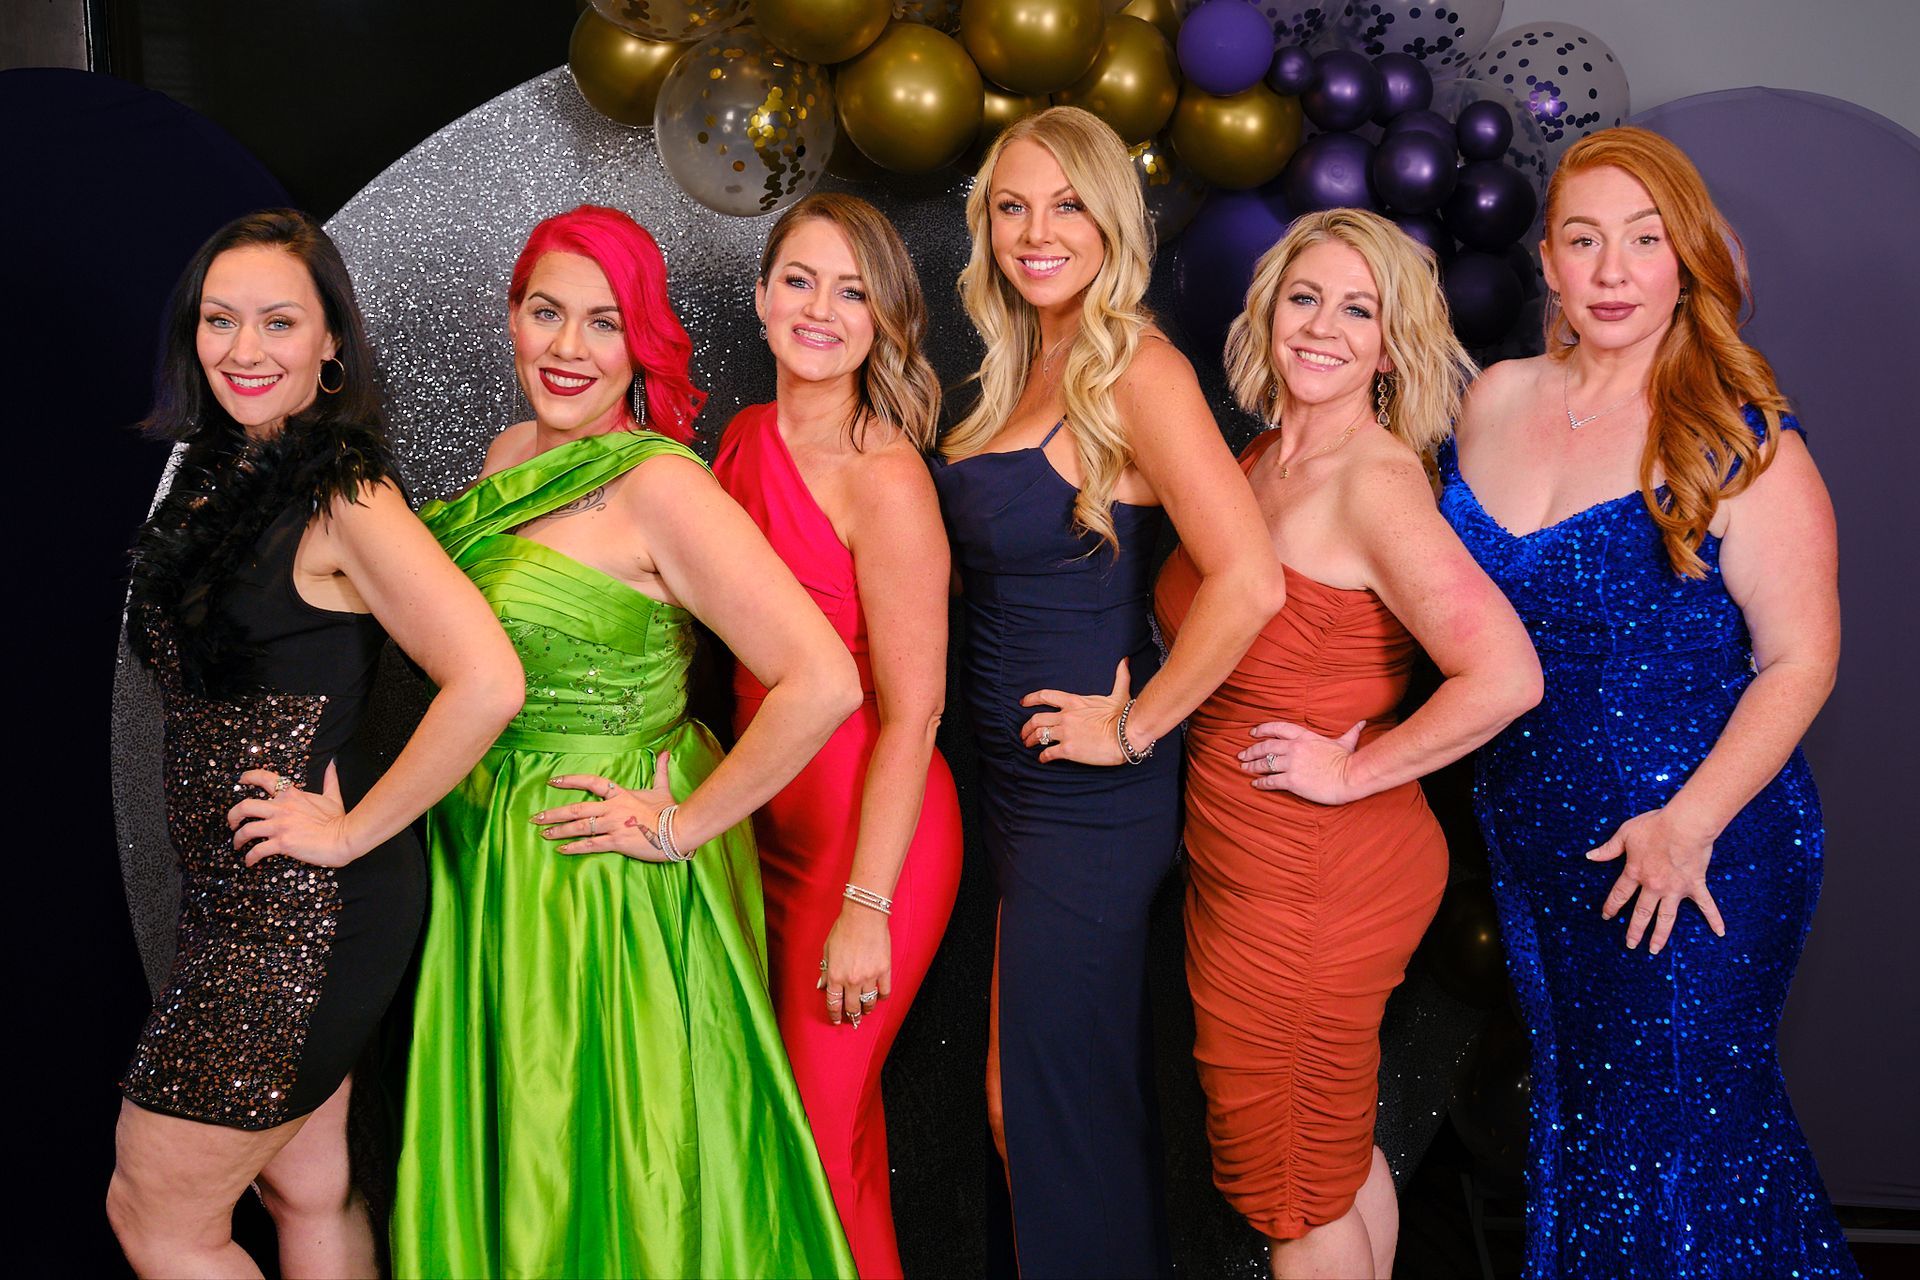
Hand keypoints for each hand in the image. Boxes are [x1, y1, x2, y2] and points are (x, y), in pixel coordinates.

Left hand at [228, 764, 357, 867]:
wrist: (344, 838)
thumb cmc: (339, 819)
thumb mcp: (332, 797)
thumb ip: (329, 780)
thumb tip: (332, 763)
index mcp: (291, 795)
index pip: (264, 779)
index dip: (249, 777)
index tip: (241, 780)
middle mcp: (281, 808)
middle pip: (245, 806)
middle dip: (233, 815)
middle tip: (232, 822)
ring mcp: (280, 826)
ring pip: (246, 829)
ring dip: (238, 838)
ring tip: (237, 844)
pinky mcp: (282, 843)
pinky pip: (257, 850)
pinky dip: (250, 857)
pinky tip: (250, 861)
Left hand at [534, 751, 679, 862]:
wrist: (678, 829)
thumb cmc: (669, 810)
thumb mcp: (662, 788)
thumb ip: (660, 771)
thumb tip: (665, 753)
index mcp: (620, 794)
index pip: (592, 782)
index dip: (571, 780)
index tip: (553, 781)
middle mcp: (612, 808)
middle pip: (577, 809)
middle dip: (554, 813)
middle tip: (536, 818)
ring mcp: (613, 825)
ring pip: (579, 827)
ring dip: (559, 831)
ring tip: (543, 834)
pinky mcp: (616, 842)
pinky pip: (590, 844)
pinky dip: (574, 847)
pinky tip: (561, 850)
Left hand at [818, 901, 891, 1027]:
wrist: (864, 916)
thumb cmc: (844, 929)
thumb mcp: (827, 950)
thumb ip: (825, 970)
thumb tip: (822, 985)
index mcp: (836, 975)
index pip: (834, 1003)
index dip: (834, 1014)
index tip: (836, 1019)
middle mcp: (852, 980)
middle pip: (852, 1007)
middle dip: (851, 1015)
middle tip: (852, 1017)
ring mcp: (869, 976)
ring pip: (868, 1002)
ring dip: (866, 1009)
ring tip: (865, 1010)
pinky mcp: (884, 970)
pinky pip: (884, 991)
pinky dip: (881, 997)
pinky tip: (879, 997)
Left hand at [1019, 658, 1133, 766]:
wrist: (1126, 736)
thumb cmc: (1123, 716)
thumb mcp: (1119, 693)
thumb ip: (1120, 677)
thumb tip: (1125, 661)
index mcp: (1074, 702)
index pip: (1045, 696)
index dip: (1031, 699)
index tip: (1023, 702)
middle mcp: (1066, 716)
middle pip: (1036, 719)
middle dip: (1026, 727)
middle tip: (1024, 733)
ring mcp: (1066, 733)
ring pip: (1038, 735)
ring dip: (1030, 740)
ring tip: (1028, 745)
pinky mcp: (1069, 749)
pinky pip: (1048, 753)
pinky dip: (1043, 756)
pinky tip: (1042, 759)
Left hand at [1238, 720, 1364, 803]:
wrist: (1350, 776)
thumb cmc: (1348, 760)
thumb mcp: (1345, 742)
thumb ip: (1350, 732)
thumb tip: (1362, 723)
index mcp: (1304, 736)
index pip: (1277, 728)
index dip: (1262, 730)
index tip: (1253, 733)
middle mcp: (1294, 748)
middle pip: (1266, 746)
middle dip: (1252, 750)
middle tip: (1242, 755)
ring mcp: (1291, 764)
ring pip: (1265, 763)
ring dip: (1252, 766)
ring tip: (1244, 769)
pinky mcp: (1292, 780)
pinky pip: (1270, 781)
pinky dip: (1261, 782)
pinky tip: (1255, 784)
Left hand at [1586, 808, 1726, 953]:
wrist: (1684, 825)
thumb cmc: (1654, 826)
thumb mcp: (1625, 834)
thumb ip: (1608, 848)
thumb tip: (1590, 856)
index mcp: (1635, 873)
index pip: (1620, 894)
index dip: (1611, 906)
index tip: (1606, 916)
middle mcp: (1654, 886)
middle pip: (1641, 913)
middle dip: (1634, 930)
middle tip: (1630, 945)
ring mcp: (1675, 889)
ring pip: (1666, 918)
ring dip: (1660, 935)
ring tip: (1654, 949)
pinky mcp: (1695, 885)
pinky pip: (1706, 905)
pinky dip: (1714, 918)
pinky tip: (1719, 932)